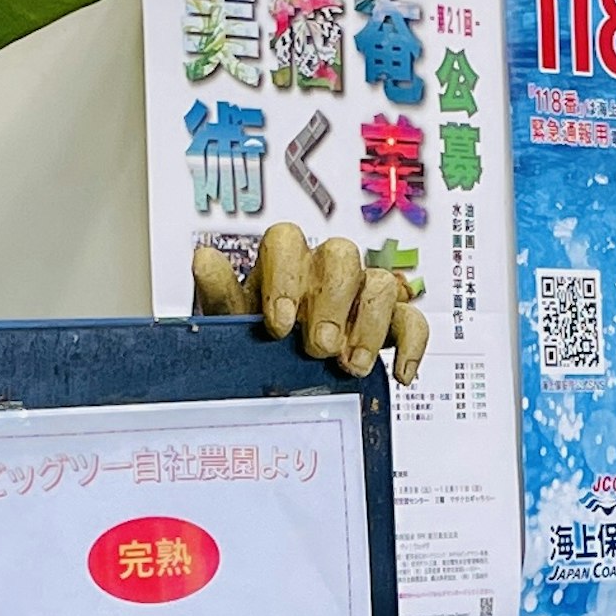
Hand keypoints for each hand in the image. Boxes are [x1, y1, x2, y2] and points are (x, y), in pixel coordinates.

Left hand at [193, 224, 428, 383]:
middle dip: (332, 303)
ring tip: (350, 367)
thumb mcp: (232, 323)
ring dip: (369, 327)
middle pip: (341, 254)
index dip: (285, 278)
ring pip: (380, 283)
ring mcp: (361, 293)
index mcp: (283, 264)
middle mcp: (325, 270)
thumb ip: (221, 294)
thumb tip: (204, 259)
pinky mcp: (389, 322)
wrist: (275, 372)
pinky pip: (411, 319)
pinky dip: (410, 345)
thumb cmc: (256, 341)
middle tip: (320, 347)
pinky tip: (399, 374)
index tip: (279, 325)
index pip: (287, 240)